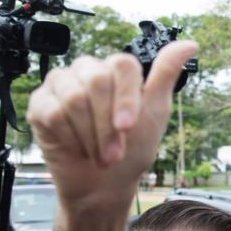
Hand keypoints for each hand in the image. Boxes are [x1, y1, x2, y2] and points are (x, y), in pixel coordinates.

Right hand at [26, 41, 198, 211]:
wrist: (103, 185)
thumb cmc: (132, 149)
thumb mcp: (155, 113)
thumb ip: (166, 75)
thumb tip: (190, 44)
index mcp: (116, 70)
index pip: (122, 64)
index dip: (126, 97)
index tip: (128, 127)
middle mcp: (87, 71)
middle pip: (96, 81)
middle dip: (107, 125)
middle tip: (114, 153)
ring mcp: (61, 85)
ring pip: (73, 98)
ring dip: (90, 136)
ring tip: (98, 154)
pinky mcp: (40, 104)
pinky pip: (53, 113)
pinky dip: (70, 139)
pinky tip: (76, 148)